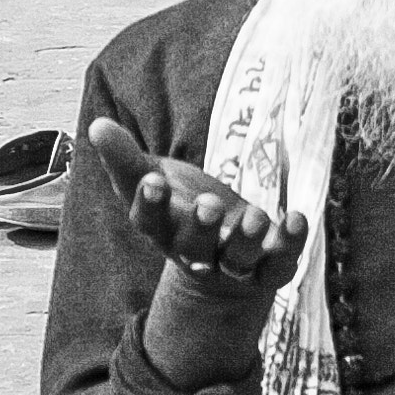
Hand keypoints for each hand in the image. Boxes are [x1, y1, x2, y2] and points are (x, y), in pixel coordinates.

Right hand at [89, 117, 307, 385]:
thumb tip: (97, 125)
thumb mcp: (152, 180)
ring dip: (247, 240)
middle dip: (201, 228)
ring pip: (238, 260)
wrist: (221, 258)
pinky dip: (291, 244)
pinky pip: (280, 263)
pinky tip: (297, 218)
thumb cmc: (180, 209)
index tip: (152, 181)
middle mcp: (196, 254)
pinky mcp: (269, 268)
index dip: (150, 205)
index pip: (150, 224)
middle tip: (208, 204)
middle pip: (194, 249)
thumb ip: (126, 158)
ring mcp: (234, 265)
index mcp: (163, 232)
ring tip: (255, 216)